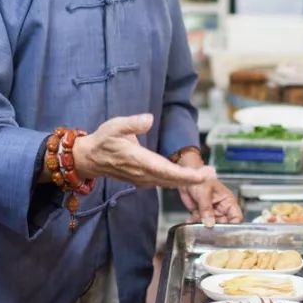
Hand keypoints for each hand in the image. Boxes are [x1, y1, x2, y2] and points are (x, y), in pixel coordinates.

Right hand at [73, 114, 214, 188]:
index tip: (201, 175)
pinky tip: (189, 177)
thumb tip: (148, 119)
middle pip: (172, 180)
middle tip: (212, 173)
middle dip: (193, 179)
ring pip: (169, 183)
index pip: (166, 170)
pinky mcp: (143, 181)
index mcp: (138, 160)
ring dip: (188, 181)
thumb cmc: (103, 141)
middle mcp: (142, 173)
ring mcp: (143, 179)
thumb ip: (132, 123)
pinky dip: (178, 182)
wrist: (90, 159)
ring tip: (206, 174)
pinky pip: (163, 183)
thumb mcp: (114, 126)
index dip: (185, 174)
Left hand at [175, 155, 242, 227]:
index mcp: (228, 201)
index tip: (226, 233)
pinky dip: (195, 224)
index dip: (234, 226)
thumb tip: (210, 223)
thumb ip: (207, 209)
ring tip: (197, 224)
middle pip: (224, 225)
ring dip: (204, 228)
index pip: (237, 218)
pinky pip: (200, 223)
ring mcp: (211, 212)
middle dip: (217, 230)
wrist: (186, 176)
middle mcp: (221, 208)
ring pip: (211, 226)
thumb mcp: (205, 192)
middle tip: (209, 232)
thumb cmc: (201, 178)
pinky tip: (190, 221)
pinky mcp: (201, 214)